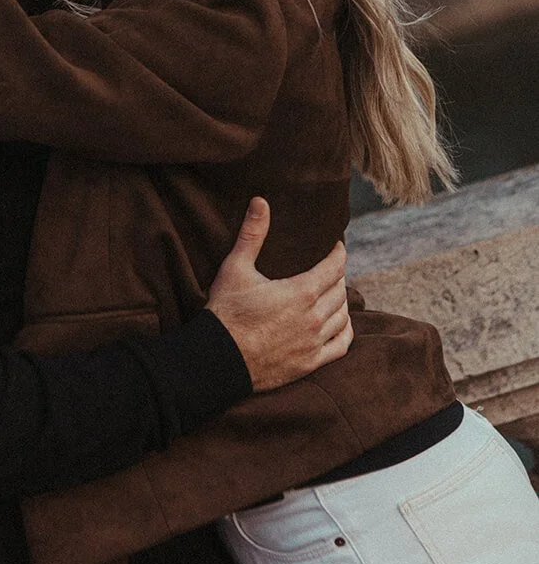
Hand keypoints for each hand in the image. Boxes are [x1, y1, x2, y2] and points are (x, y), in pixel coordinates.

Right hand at [205, 198, 351, 392]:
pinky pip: (341, 345)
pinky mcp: (310, 363)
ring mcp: (314, 342)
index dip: (338, 253)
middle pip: (340, 290)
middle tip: (329, 267)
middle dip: (337, 275)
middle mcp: (314, 317)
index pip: (335, 267)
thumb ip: (252, 234)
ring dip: (341, 301)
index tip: (336, 246)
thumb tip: (260, 201)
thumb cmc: (227, 311)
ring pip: (343, 316)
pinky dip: (345, 331)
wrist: (219, 359)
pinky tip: (338, 323)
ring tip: (332, 292)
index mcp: (301, 292)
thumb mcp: (236, 267)